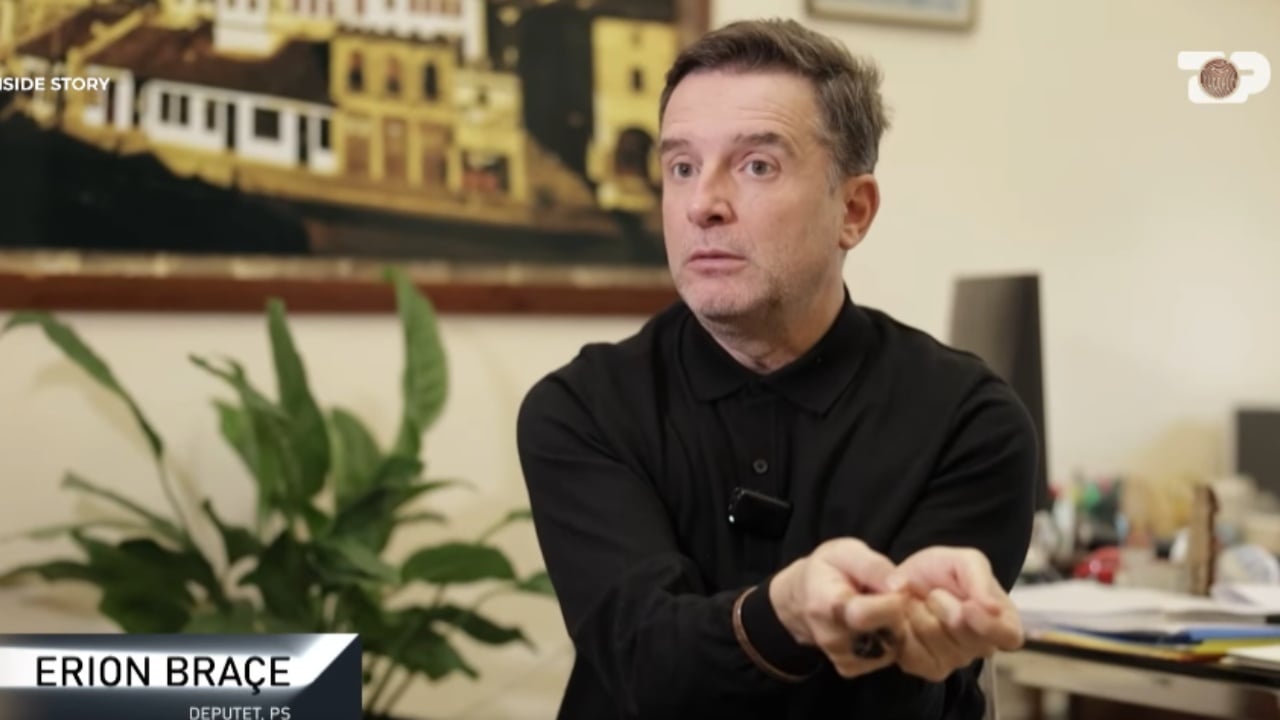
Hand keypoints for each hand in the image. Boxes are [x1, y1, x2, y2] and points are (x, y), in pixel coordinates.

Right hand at [770, 538, 908, 678]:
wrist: (799, 598)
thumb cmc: (825, 569)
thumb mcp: (845, 552)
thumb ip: (873, 566)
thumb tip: (902, 587)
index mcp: (828, 606)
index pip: (867, 615)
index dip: (892, 599)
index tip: (894, 585)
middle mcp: (833, 640)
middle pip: (888, 633)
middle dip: (898, 612)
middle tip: (884, 595)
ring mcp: (843, 659)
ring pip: (893, 646)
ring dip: (895, 626)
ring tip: (878, 607)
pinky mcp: (852, 669)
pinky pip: (888, 656)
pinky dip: (889, 639)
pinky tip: (876, 624)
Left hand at [885, 547, 1023, 681]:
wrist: (902, 581)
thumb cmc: (941, 571)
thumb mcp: (965, 561)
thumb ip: (980, 578)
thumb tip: (992, 608)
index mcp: (1002, 621)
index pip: (1009, 637)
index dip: (989, 625)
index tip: (967, 606)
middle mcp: (982, 646)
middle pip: (968, 638)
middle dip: (943, 606)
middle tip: (935, 592)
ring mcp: (955, 661)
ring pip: (935, 640)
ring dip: (919, 612)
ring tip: (920, 602)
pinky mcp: (928, 667)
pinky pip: (914, 654)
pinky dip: (903, 626)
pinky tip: (906, 617)